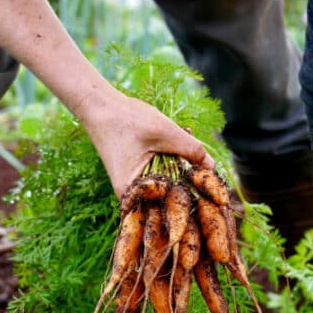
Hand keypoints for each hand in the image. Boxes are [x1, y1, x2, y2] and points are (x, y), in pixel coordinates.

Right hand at [74, 87, 214, 199]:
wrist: (100, 106)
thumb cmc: (126, 120)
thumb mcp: (164, 132)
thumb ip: (190, 149)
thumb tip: (212, 166)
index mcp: (133, 192)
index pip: (167, 206)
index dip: (190, 197)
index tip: (210, 189)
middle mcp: (131, 194)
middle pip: (168, 195)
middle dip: (187, 177)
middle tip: (203, 160)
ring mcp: (133, 184)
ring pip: (166, 181)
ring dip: (180, 164)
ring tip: (187, 135)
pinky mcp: (135, 173)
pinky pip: (159, 171)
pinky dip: (170, 157)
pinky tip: (178, 136)